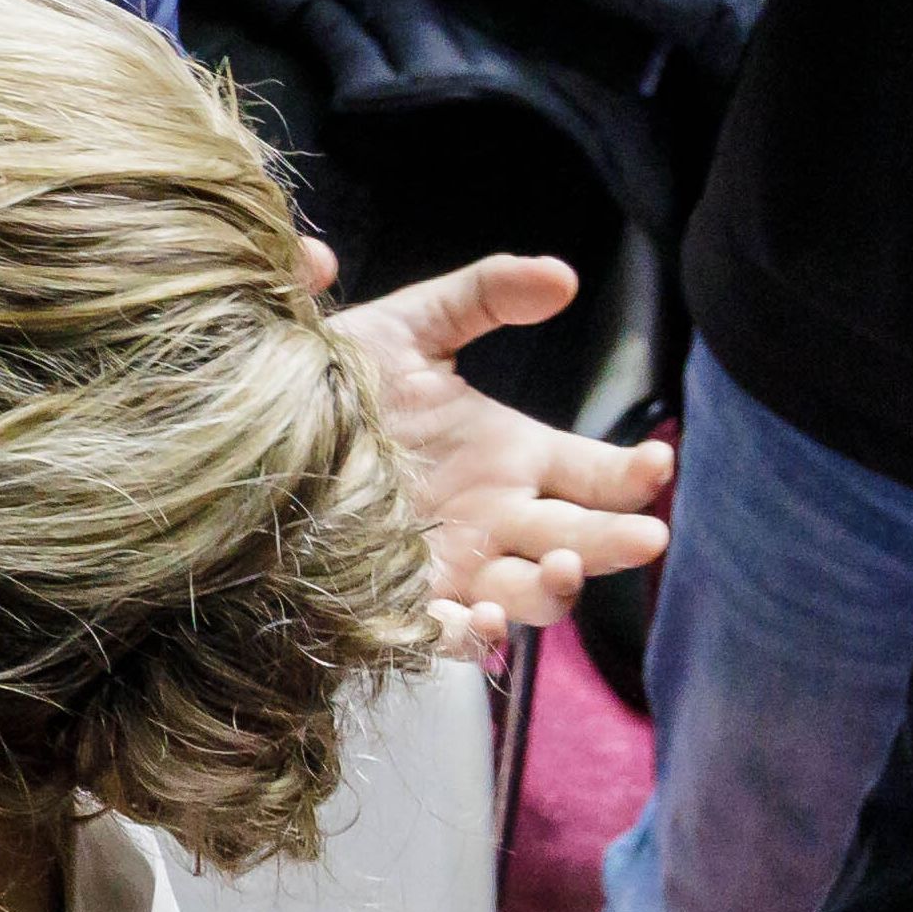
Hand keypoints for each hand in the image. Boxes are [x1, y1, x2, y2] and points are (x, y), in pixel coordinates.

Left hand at [333, 255, 677, 657]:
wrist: (256, 430)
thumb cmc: (340, 379)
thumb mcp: (410, 325)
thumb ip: (483, 294)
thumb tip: (564, 276)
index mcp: (512, 456)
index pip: (598, 476)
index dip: (634, 475)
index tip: (656, 464)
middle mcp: (498, 519)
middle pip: (581, 539)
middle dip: (616, 541)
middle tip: (645, 536)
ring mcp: (457, 566)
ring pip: (531, 595)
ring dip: (557, 589)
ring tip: (564, 568)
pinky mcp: (404, 604)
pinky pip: (449, 635)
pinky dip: (472, 635)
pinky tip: (479, 619)